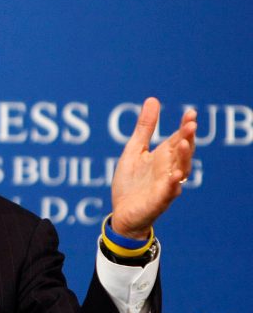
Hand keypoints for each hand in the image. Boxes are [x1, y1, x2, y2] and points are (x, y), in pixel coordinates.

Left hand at [110, 97, 196, 238]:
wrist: (122, 213)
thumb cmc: (130, 182)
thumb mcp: (134, 150)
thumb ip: (145, 128)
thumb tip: (153, 99)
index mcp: (163, 157)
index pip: (178, 138)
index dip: (185, 127)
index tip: (191, 113)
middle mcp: (168, 169)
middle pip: (182, 153)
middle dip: (187, 139)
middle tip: (191, 124)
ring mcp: (165, 185)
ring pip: (180, 170)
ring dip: (182, 157)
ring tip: (182, 143)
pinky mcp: (158, 201)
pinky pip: (168, 192)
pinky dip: (172, 184)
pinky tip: (175, 175)